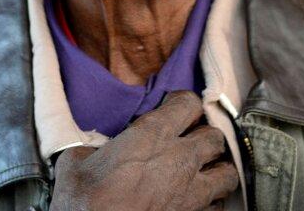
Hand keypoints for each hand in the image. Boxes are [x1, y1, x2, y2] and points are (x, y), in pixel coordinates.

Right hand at [48, 90, 238, 210]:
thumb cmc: (84, 201)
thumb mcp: (75, 162)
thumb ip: (92, 148)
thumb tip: (91, 150)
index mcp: (152, 135)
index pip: (189, 103)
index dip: (183, 103)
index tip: (175, 108)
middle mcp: (180, 160)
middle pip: (215, 137)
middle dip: (205, 137)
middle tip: (192, 141)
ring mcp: (191, 193)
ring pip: (228, 173)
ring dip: (218, 170)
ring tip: (206, 172)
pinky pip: (217, 207)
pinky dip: (211, 203)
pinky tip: (198, 202)